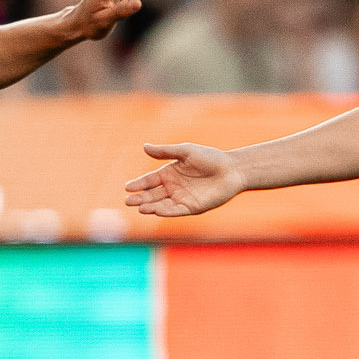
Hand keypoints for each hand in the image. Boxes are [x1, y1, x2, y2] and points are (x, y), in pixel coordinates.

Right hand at [125, 143, 243, 216]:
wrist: (231, 170)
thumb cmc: (210, 157)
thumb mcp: (185, 151)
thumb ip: (165, 151)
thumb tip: (144, 146)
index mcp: (169, 173)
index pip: (149, 180)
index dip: (138, 184)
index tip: (127, 187)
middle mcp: (173, 187)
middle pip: (152, 194)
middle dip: (140, 198)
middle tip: (127, 201)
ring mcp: (182, 198)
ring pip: (162, 204)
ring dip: (150, 207)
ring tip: (139, 207)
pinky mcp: (192, 207)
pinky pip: (176, 210)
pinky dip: (166, 211)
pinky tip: (156, 210)